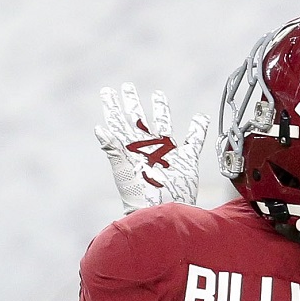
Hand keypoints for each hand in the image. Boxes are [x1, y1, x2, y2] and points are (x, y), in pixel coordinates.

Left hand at [95, 83, 209, 213]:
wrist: (160, 214)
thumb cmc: (138, 197)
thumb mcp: (123, 170)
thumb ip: (113, 148)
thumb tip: (99, 128)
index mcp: (131, 149)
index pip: (119, 122)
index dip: (113, 106)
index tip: (108, 91)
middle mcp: (148, 148)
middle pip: (139, 119)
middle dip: (133, 102)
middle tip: (127, 86)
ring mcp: (167, 154)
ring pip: (164, 125)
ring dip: (161, 110)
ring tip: (158, 95)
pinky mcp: (186, 162)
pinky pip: (194, 141)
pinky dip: (198, 130)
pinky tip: (200, 118)